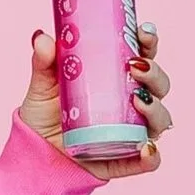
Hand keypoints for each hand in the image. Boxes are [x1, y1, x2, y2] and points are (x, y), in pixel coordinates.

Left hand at [18, 21, 172, 179]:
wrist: (34, 156)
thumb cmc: (45, 118)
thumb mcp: (43, 88)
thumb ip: (44, 63)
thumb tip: (42, 38)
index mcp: (118, 79)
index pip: (143, 56)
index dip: (149, 42)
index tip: (142, 33)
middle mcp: (132, 104)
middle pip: (158, 85)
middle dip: (154, 74)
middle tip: (135, 68)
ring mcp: (132, 133)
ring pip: (159, 119)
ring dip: (156, 109)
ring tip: (138, 101)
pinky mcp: (125, 161)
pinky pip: (147, 161)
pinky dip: (151, 156)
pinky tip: (146, 148)